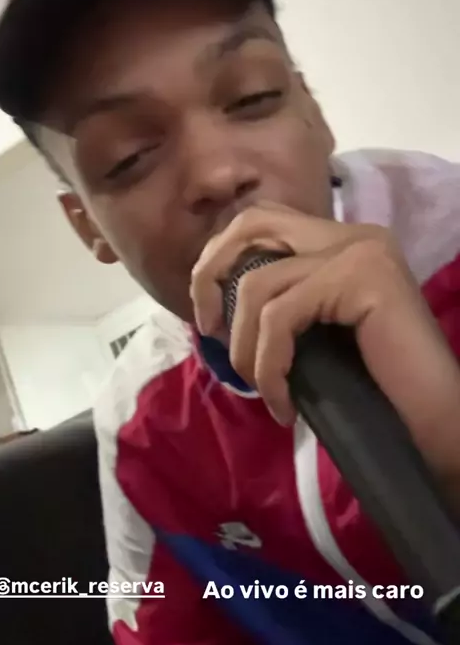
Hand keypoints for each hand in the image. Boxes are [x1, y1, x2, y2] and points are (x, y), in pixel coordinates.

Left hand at [191, 202, 459, 484]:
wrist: (436, 422)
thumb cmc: (379, 387)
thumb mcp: (318, 333)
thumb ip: (286, 303)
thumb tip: (219, 304)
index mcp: (343, 241)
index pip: (265, 223)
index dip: (222, 259)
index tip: (211, 317)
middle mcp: (353, 234)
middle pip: (252, 223)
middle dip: (211, 273)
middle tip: (208, 331)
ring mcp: (360, 250)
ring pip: (258, 283)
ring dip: (246, 348)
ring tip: (263, 392)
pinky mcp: (361, 277)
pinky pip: (280, 316)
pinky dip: (269, 365)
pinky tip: (283, 403)